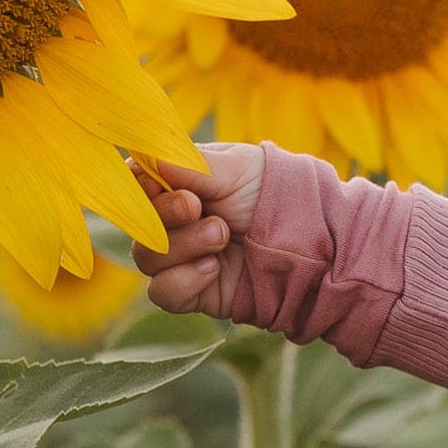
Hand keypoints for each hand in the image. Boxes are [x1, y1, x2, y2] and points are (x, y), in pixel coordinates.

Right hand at [128, 144, 263, 318]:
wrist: (314, 244)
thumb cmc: (275, 195)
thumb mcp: (235, 168)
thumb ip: (189, 164)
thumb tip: (146, 154)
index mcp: (177, 183)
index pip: (134, 184)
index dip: (141, 185)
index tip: (163, 182)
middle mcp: (173, 220)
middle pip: (136, 223)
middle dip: (165, 214)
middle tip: (197, 207)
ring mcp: (181, 257)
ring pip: (147, 257)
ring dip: (183, 245)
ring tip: (221, 235)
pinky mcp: (193, 292)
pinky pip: (163, 292)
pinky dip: (183, 280)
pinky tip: (213, 268)